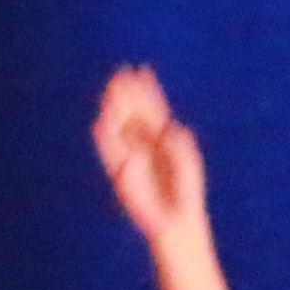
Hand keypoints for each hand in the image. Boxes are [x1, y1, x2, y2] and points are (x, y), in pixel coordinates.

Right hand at [93, 66, 206, 240]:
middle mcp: (145, 142)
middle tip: (122, 74)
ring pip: (119, 127)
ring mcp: (132, 154)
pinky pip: (109, 151)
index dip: (147, 90)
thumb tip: (171, 127)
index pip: (153, 108)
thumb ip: (180, 145)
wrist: (176, 219)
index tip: (142, 70)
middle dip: (128, 94)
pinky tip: (102, 121)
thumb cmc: (186, 191)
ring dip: (115, 109)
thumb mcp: (187, 162)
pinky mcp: (120, 171)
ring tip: (111, 92)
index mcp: (163, 137)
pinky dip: (106, 137)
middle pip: (133, 113)